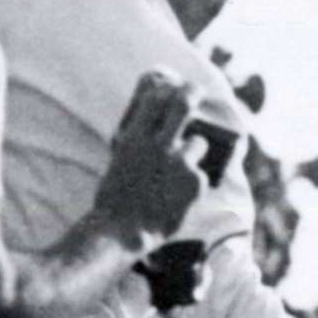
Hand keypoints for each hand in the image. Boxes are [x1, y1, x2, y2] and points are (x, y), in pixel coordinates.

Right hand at [94, 71, 205, 245]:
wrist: (121, 230)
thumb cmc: (116, 197)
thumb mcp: (121, 159)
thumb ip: (139, 140)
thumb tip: (153, 122)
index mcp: (135, 138)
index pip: (155, 98)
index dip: (168, 89)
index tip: (175, 86)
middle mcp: (158, 145)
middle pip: (183, 104)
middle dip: (193, 92)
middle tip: (198, 91)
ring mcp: (179, 162)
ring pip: (199, 142)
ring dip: (194, 152)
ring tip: (178, 172)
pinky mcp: (196, 182)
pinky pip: (201, 174)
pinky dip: (193, 183)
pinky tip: (177, 198)